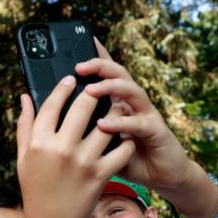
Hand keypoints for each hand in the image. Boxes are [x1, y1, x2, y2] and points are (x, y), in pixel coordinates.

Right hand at [16, 71, 134, 217]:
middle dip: (93, 92)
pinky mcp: (101, 174)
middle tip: (98, 89)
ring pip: (107, 123)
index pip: (53, 103)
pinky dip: (125, 140)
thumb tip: (25, 97)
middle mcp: (61, 149)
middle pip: (83, 105)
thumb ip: (25, 126)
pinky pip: (121, 148)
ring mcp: (83, 161)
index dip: (64, 86)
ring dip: (114, 112)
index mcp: (39, 143)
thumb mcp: (23, 158)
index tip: (72, 79)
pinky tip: (123, 137)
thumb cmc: (36, 189)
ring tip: (116, 108)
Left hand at [78, 41, 191, 192]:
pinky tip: (103, 124)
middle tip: (78, 66)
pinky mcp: (155, 130)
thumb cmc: (128, 159)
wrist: (162, 174)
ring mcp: (146, 113)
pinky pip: (137, 123)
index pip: (107, 74)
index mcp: (119, 102)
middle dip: (99, 66)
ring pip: (130, 90)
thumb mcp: (102, 143)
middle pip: (119, 74)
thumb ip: (86, 130)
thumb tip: (56, 123)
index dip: (96, 56)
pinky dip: (120, 123)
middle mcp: (132, 103)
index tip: (78, 42)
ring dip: (110, 88)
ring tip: (89, 89)